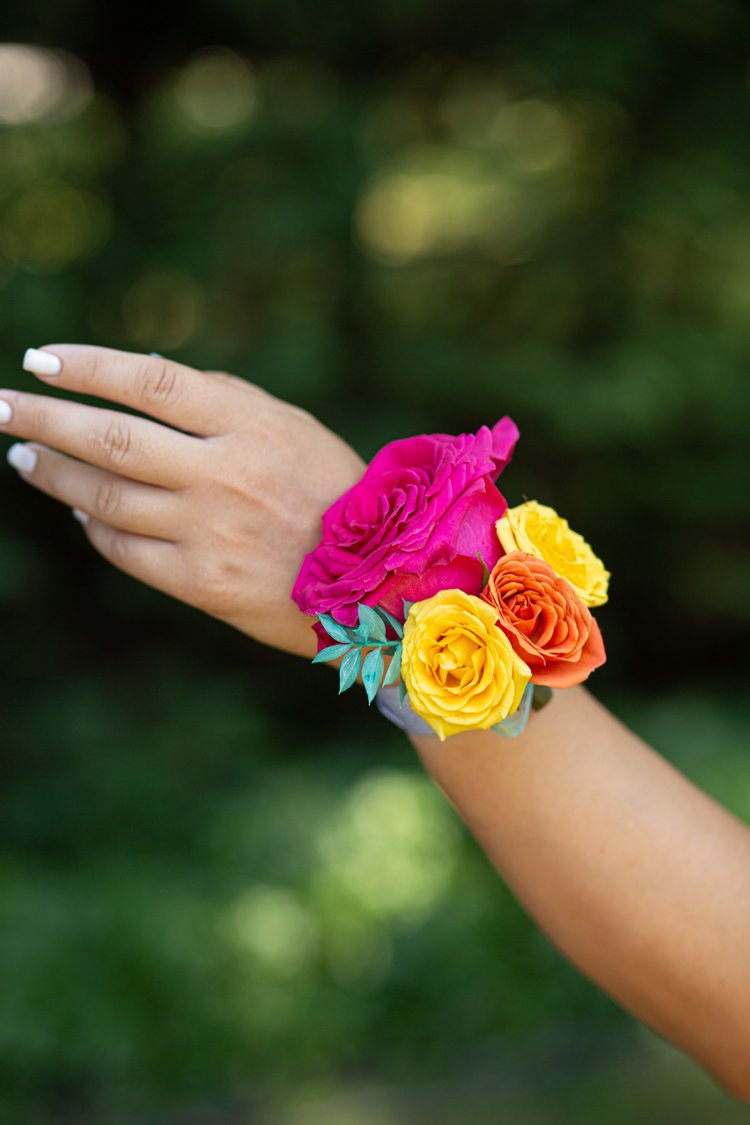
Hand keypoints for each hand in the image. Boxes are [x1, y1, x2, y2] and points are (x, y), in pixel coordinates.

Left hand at [0, 346, 365, 657]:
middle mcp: (223, 474)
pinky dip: (92, 526)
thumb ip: (223, 399)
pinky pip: (125, 549)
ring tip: (24, 454)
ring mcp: (208, 532)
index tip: (40, 359)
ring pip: (104, 497)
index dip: (88, 366)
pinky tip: (76, 510)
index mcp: (249, 425)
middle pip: (111, 438)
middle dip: (43, 416)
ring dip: (54, 473)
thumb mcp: (292, 428)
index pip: (150, 381)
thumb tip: (144, 372)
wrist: (373, 582)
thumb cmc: (333, 492)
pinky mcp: (201, 582)